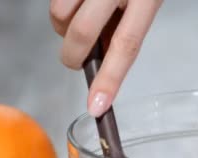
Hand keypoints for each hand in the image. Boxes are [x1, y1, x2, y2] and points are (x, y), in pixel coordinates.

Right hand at [50, 0, 162, 115]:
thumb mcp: (144, 3)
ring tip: (80, 19)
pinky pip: (53, 1)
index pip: (126, 45)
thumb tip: (102, 63)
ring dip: (64, 28)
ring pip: (59, 15)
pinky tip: (79, 4)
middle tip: (78, 60)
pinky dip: (62, 10)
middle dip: (73, 56)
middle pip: (83, 33)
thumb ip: (124, 30)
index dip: (110, 79)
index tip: (96, 107)